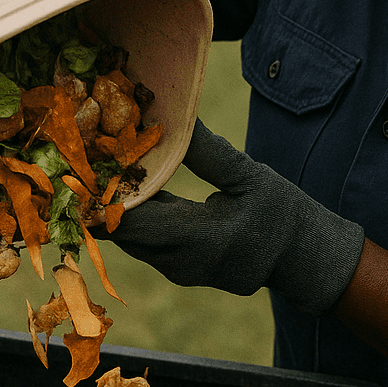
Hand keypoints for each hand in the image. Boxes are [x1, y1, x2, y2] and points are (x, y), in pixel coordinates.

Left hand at [109, 120, 365, 315]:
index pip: (133, 222)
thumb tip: (175, 116)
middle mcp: (183, 263)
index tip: (88, 162)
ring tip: (99, 168)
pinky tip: (125, 187)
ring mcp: (180, 270)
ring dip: (114, 208)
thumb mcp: (250, 177)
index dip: (103, 195)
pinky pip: (145, 242)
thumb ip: (208, 152)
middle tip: (85, 159)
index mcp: (202, 240)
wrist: (302, 258)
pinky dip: (133, 217)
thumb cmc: (282, 214)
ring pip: (130, 239)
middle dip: (101, 198)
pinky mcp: (180, 268)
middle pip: (123, 233)